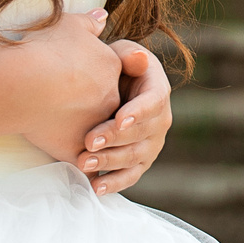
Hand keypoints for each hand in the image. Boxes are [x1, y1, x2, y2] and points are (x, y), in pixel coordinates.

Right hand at [13, 8, 125, 165]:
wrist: (22, 84)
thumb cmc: (43, 51)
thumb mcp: (68, 25)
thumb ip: (88, 22)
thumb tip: (101, 16)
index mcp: (111, 68)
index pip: (111, 75)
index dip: (94, 77)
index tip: (75, 77)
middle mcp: (110, 99)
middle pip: (109, 107)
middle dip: (95, 109)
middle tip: (71, 107)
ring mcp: (95, 127)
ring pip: (99, 137)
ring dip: (89, 138)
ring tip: (70, 135)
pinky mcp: (78, 150)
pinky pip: (83, 162)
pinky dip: (77, 163)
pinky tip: (68, 163)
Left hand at [68, 42, 172, 196]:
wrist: (110, 90)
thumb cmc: (113, 68)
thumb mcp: (120, 54)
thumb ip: (128, 55)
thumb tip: (139, 58)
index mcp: (158, 91)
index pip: (153, 103)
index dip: (138, 112)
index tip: (119, 119)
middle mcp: (160, 121)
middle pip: (141, 134)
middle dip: (115, 139)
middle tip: (89, 142)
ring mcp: (151, 144)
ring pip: (133, 157)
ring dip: (109, 162)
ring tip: (83, 163)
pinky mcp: (139, 162)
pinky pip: (130, 176)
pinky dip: (113, 183)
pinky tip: (95, 187)